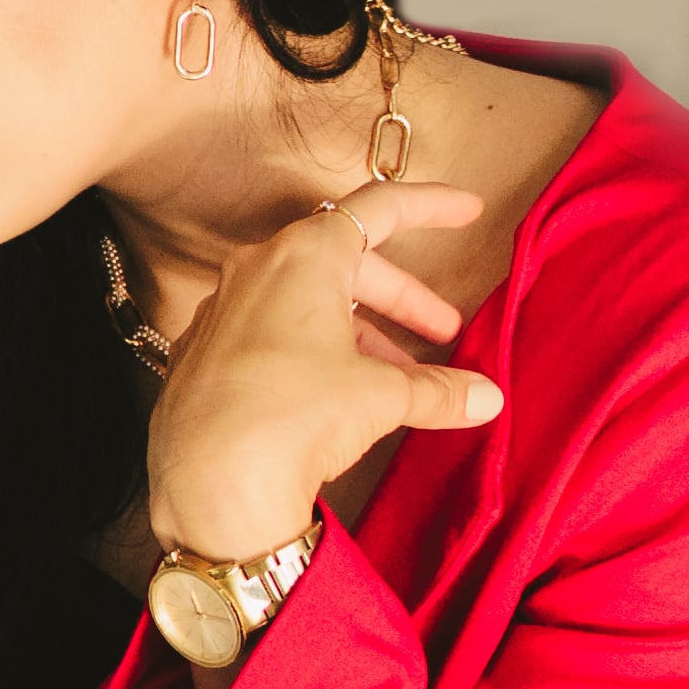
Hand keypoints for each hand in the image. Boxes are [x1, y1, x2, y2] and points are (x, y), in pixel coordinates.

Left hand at [148, 181, 504, 562]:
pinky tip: (345, 394)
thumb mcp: (381, 396)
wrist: (210, 482)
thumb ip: (438, 389)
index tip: (467, 210)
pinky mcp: (203, 356)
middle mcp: (253, 271)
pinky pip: (272, 336)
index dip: (429, 207)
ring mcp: (222, 312)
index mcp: (300, 256)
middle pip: (344, 263)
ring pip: (307, 303)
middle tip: (446, 331)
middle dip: (402, 297)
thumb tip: (485, 397)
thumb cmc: (296, 414)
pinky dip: (317, 353)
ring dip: (363, 333)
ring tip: (406, 378)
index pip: (377, 210)